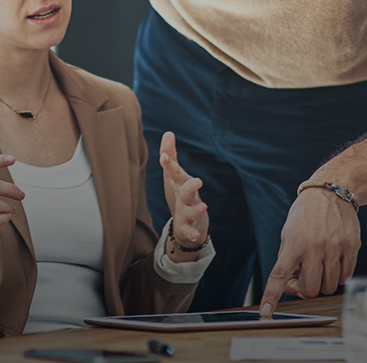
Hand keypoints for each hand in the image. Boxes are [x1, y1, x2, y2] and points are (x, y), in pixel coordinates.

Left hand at [159, 131, 208, 261]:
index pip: (176, 172)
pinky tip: (194, 235)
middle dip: (191, 186)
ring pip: (193, 210)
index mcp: (182, 184)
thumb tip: (168, 132)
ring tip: (203, 206)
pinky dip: (192, 233)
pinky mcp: (189, 228)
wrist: (191, 224)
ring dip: (197, 209)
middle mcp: (188, 197)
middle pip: (188, 191)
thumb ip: (171, 156)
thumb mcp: (173, 176)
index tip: (163, 157)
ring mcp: (189, 212)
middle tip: (198, 181)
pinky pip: (190, 231)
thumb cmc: (181, 195)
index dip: (170, 165)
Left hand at [258, 187, 359, 316]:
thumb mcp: (288, 233)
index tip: (266, 313)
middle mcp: (314, 247)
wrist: (332, 192)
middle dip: (305, 288)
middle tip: (304, 277)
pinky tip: (333, 262)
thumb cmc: (306, 215)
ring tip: (319, 266)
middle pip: (310, 289)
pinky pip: (345, 277)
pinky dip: (338, 276)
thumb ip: (288, 260)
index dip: (272, 296)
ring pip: (329, 287)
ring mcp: (335, 248)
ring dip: (323, 283)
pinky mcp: (352, 248)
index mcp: (294, 243)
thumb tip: (291, 287)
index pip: (279, 275)